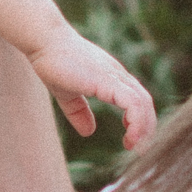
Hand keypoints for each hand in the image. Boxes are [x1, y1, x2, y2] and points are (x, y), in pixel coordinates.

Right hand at [26, 28, 156, 146]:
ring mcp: (114, 76)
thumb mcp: (67, 94)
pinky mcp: (107, 80)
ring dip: (144, 127)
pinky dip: (136, 121)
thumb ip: (78, 112)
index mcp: (112, 78)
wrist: (44, 42)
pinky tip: (130, 136)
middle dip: (147, 128)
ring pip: (143, 102)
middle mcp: (118, 76)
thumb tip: (88, 132)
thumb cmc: (53, 62)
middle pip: (145, 102)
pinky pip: (132, 102)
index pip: (137, 99)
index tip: (130, 140)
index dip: (139, 121)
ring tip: (136, 146)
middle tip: (139, 149)